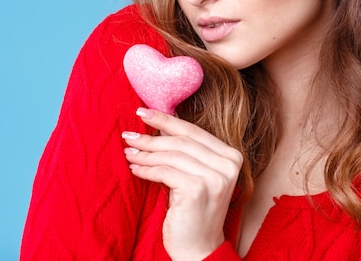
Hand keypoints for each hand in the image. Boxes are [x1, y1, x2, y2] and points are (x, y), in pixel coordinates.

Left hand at [122, 107, 242, 260]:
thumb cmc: (194, 210)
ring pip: (171, 156)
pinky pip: (164, 172)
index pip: (193, 131)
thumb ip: (185, 151)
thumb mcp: (195, 175)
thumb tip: (158, 124)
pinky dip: (147, 170)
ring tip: (129, 153)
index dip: (166, 120)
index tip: (142, 112)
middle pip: (181, 142)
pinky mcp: (197, 189)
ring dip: (145, 154)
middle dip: (151, 137)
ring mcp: (215, 177)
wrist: (200, 248)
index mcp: (231, 156)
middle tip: (128, 135)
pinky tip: (135, 170)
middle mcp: (228, 165)